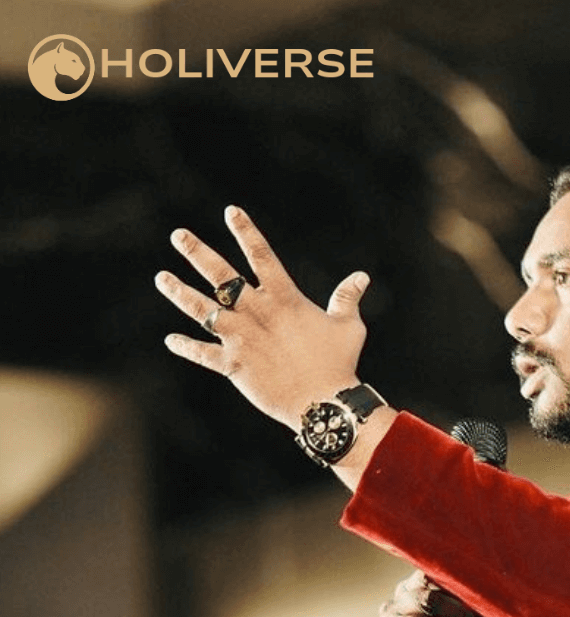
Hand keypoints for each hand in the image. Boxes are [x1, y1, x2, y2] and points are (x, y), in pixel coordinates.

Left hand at [155, 206, 369, 428]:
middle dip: (197, 253)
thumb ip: (348, 299)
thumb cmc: (340, 365)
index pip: (262, 256)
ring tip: (162, 278)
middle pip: (221, 276)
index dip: (246, 232)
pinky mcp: (234, 365)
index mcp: (283, 299)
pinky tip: (171, 340)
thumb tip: (361, 276)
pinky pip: (203, 354)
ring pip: (203, 309)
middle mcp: (257, 313)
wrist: (324, 405)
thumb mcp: (349, 327)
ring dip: (180, 292)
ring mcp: (242, 338)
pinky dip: (187, 347)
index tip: (230, 211)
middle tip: (177, 235)